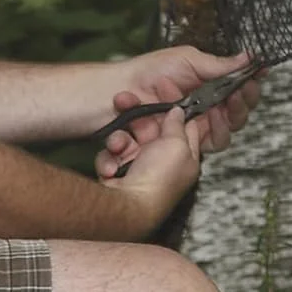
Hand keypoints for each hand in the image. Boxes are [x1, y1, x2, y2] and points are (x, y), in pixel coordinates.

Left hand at [94, 47, 262, 178]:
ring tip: (211, 110)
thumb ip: (218, 65)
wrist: (114, 91)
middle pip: (235, 121)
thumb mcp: (187, 61)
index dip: (248, 93)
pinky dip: (190, 133)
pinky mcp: (175, 146)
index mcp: (210, 91)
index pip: (241, 98)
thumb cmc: (147, 72)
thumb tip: (251, 58)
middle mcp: (204, 113)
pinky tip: (182, 118)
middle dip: (236, 109)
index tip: (247, 85)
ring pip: (219, 139)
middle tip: (230, 99)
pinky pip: (193, 149)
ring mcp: (190, 131)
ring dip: (218, 123)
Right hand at [98, 95, 203, 234]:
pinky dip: (108, 160)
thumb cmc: (159, 178)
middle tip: (123, 99)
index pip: (182, 123)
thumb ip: (177, 124)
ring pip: (125, 139)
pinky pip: (110, 157)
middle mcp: (162, 160)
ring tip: (116, 147)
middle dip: (135, 115)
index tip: (162, 85)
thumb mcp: (177, 145)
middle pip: (149, 127)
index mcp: (183, 154)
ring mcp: (139, 167)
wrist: (129, 206)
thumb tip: (177, 110)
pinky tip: (110, 169)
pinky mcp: (118, 174)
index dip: (172, 103)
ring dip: (118, 140)